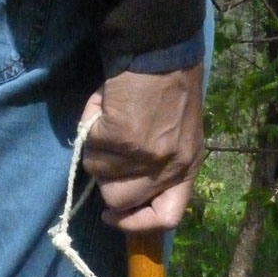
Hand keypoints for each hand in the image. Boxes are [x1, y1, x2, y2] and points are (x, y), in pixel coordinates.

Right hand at [80, 64, 203, 231]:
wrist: (160, 52)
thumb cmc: (166, 88)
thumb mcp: (174, 136)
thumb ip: (154, 166)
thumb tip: (118, 188)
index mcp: (187, 167)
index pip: (167, 217)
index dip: (136, 224)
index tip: (113, 215)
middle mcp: (171, 167)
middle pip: (121, 202)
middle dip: (106, 180)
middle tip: (106, 154)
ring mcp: (147, 156)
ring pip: (99, 175)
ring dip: (96, 151)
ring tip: (108, 123)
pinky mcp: (123, 139)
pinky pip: (90, 150)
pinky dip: (90, 130)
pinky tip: (104, 110)